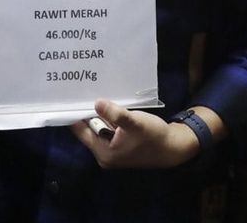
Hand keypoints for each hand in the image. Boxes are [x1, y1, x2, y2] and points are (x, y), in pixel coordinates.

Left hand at [69, 100, 198, 169]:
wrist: (173, 147)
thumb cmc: (153, 137)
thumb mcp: (135, 123)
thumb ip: (115, 114)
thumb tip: (97, 103)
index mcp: (103, 152)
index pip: (80, 131)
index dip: (76, 114)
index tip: (73, 96)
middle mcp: (104, 154)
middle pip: (88, 129)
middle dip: (89, 112)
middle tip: (85, 90)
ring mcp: (111, 150)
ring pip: (99, 128)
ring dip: (100, 114)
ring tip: (96, 93)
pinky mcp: (119, 145)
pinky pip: (108, 129)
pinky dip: (108, 118)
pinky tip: (109, 105)